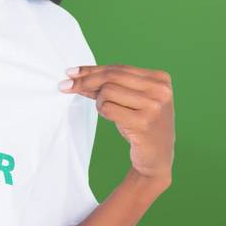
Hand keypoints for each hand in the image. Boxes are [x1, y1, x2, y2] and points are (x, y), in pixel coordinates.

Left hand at [59, 64, 174, 182]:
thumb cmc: (140, 124)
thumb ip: (109, 86)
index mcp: (160, 79)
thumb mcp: (129, 100)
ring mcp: (154, 107)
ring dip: (99, 101)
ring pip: (107, 91)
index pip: (119, 68)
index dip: (92, 69)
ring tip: (109, 112)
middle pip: (111, 76)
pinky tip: (113, 119)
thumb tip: (76, 75)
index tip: (70, 72)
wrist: (157, 157)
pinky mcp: (143, 123)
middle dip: (85, 81)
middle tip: (64, 86)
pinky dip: (103, 111)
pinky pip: (107, 108)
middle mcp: (160, 90)